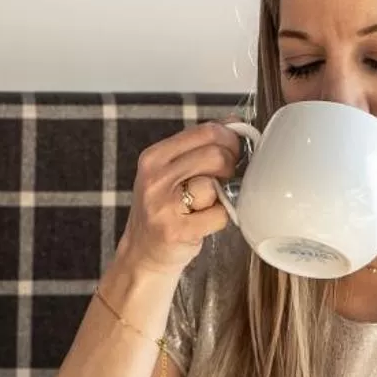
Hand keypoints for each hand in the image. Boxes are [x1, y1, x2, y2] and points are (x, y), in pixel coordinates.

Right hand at [119, 121, 241, 275]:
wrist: (142, 254)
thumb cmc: (164, 210)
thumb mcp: (171, 171)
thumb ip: (199, 146)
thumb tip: (235, 122)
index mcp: (154, 157)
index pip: (206, 131)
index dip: (230, 140)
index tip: (233, 153)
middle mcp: (154, 178)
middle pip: (216, 155)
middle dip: (230, 167)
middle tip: (224, 180)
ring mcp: (162, 205)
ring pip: (215, 185)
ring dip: (220, 197)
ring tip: (205, 205)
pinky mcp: (175, 231)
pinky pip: (219, 215)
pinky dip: (220, 220)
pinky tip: (203, 223)